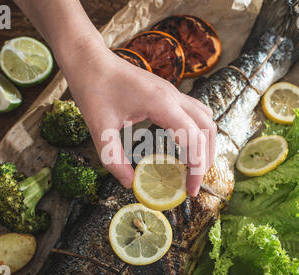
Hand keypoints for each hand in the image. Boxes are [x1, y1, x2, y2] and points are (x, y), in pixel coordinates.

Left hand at [58, 40, 215, 196]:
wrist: (90, 60)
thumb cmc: (93, 89)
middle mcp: (174, 96)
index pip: (194, 138)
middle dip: (206, 159)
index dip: (197, 168)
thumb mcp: (99, 128)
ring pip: (207, 118)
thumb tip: (129, 184)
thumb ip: (114, 159)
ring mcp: (173, 92)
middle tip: (192, 183)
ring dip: (206, 144)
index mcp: (161, 103)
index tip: (190, 190)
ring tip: (194, 167)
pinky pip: (196, 112)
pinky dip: (198, 131)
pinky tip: (185, 145)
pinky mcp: (168, 93)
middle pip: (208, 128)